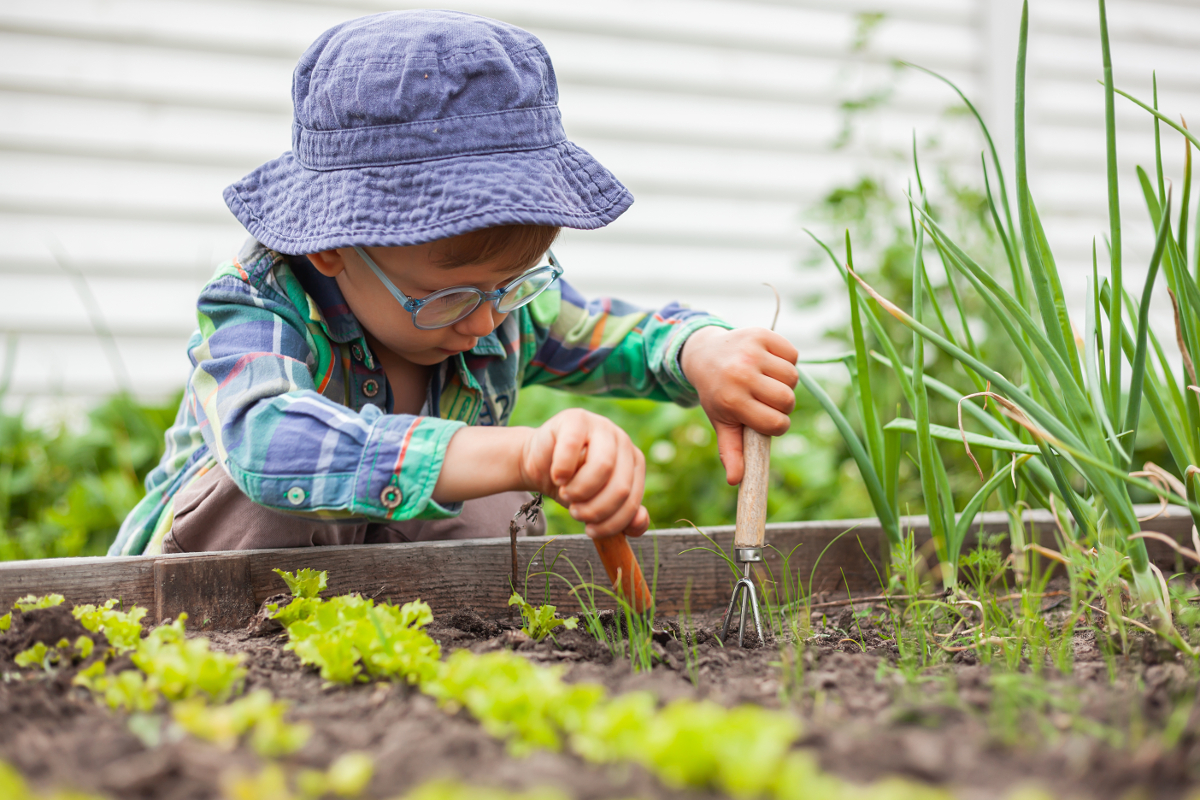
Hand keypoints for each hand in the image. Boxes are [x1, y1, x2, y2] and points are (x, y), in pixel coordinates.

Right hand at [519, 409, 649, 538]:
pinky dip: (563, 469)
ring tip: (566, 493)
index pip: (632, 500)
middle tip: (576, 512)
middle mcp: (623, 442)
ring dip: (581, 490)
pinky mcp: (576, 418)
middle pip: (621, 486)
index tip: (591, 531)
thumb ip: (622, 519)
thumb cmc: (572, 484)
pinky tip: (557, 476)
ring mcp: (601, 426)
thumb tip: (639, 522)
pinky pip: (573, 447)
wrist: (540, 463)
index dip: (612, 522)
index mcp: (634, 463)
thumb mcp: (598, 504)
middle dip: (596, 509)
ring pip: (604, 466)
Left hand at [680, 326, 798, 484]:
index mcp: (732, 401)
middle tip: (766, 398)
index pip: (776, 423)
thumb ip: (731, 452)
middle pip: (788, 400)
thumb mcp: (721, 422)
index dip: (777, 425)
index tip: (767, 419)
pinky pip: (792, 354)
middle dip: (782, 404)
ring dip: (785, 382)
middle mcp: (741, 375)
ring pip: (792, 377)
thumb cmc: (718, 393)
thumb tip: (736, 481)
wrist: (704, 354)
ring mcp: (750, 352)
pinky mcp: (760, 334)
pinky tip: (769, 363)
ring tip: (766, 380)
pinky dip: (786, 360)